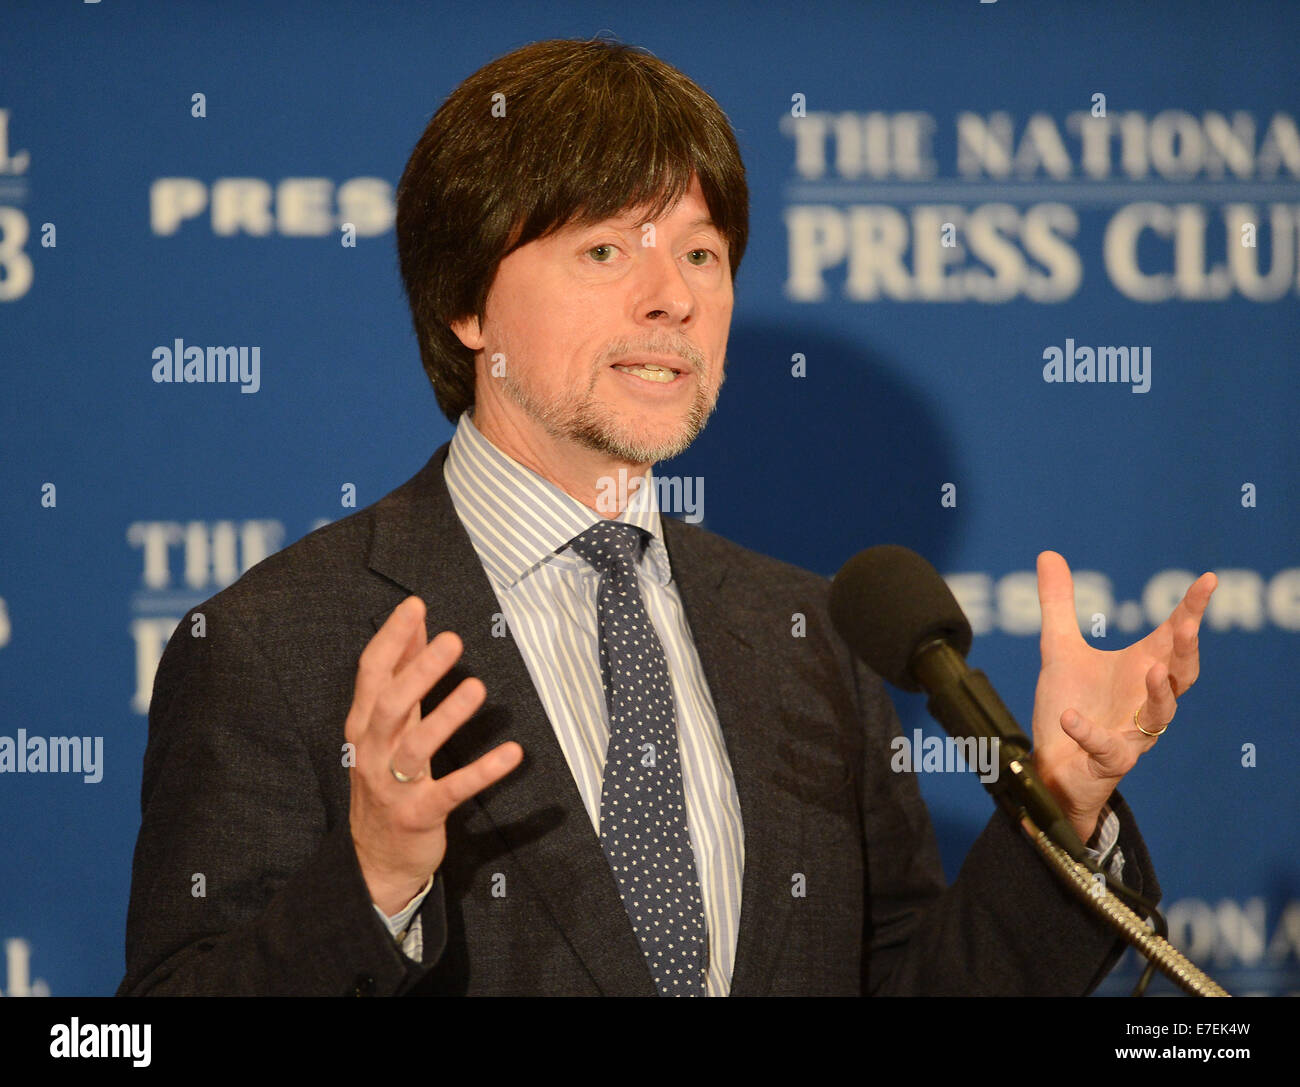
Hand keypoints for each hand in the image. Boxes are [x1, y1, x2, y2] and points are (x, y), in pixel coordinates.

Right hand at [346, 595, 522, 914]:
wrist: (373, 860)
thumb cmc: (386, 780)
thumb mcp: (387, 728)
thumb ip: (400, 678)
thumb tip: (413, 627)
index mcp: (364, 726)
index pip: (371, 674)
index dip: (391, 638)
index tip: (416, 606)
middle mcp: (373, 752)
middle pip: (391, 705)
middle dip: (420, 671)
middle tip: (452, 640)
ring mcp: (393, 786)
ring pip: (416, 747)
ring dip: (447, 716)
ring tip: (477, 688)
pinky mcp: (419, 815)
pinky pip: (452, 790)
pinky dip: (482, 771)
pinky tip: (513, 754)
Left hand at [1029, 551, 1216, 842]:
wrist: (1055, 764)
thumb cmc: (1069, 703)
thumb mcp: (1058, 648)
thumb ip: (1057, 604)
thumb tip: (1048, 554)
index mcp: (1140, 669)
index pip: (1174, 637)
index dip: (1191, 610)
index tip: (1207, 580)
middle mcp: (1145, 700)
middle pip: (1181, 675)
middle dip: (1186, 651)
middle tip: (1186, 626)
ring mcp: (1132, 733)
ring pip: (1160, 715)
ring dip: (1159, 693)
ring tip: (1151, 668)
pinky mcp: (1110, 761)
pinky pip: (1108, 749)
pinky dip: (1089, 733)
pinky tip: (1071, 717)